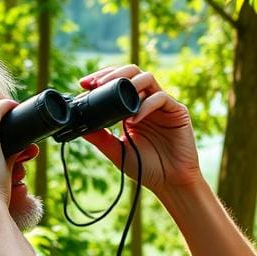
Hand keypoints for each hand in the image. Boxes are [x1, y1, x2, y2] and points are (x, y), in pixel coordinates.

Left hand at [79, 65, 201, 198]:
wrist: (170, 183)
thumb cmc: (146, 169)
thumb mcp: (117, 151)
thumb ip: (100, 138)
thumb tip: (78, 126)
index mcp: (132, 109)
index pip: (117, 82)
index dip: (102, 78)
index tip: (84, 83)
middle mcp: (147, 102)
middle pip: (132, 72)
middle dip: (113, 74)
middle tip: (96, 84)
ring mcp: (162, 105)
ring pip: (147, 78)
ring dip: (130, 84)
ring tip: (116, 97)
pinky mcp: (177, 111)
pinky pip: (161, 98)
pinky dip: (145, 105)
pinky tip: (133, 119)